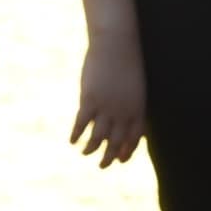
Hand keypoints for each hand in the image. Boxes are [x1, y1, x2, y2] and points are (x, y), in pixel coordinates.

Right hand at [71, 33, 146, 167]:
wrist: (117, 44)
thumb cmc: (128, 61)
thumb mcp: (136, 85)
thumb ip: (132, 102)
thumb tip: (124, 115)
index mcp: (138, 109)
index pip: (134, 138)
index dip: (127, 151)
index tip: (121, 160)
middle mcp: (123, 113)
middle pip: (116, 142)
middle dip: (109, 157)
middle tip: (102, 166)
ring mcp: (106, 107)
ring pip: (97, 137)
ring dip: (90, 149)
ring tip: (85, 153)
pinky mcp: (89, 100)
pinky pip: (81, 124)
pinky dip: (76, 135)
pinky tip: (72, 141)